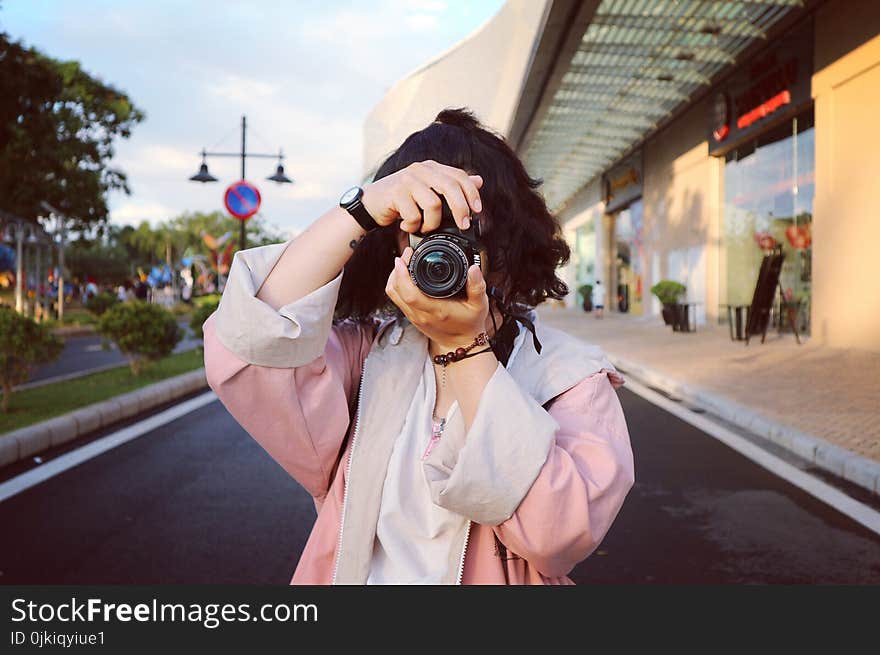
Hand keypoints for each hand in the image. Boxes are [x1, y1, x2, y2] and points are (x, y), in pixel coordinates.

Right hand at [361, 160, 482, 232]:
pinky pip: (414, 215)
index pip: (459, 176)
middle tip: (464, 225)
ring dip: (432, 223)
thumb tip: (479, 181)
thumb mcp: (428, 191)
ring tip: (424, 228)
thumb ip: (451, 186)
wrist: (370, 204)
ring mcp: (407, 180)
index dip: (471, 193)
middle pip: (450, 187)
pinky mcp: (395, 193)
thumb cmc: (401, 199)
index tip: (477, 210)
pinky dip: (413, 226)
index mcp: (432, 168)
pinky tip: (407, 226)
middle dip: (461, 209)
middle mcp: (420, 170)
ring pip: (433, 203)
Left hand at [385, 246, 488, 350]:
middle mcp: (420, 314)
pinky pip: (397, 298)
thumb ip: (478, 286)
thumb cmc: (469, 325)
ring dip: (395, 277)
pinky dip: (397, 285)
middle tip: (407, 255)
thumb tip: (473, 269)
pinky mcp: (411, 317)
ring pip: (393, 294)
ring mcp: (414, 317)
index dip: (402, 274)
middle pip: (396, 290)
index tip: (404, 258)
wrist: (460, 344)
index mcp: (435, 311)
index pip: (409, 293)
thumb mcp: (479, 305)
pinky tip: (406, 276)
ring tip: (404, 263)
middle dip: (397, 270)